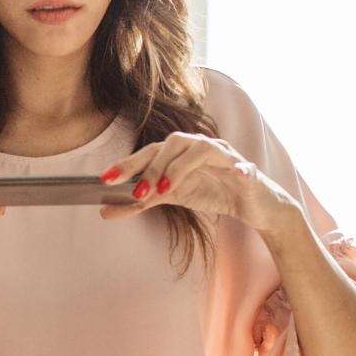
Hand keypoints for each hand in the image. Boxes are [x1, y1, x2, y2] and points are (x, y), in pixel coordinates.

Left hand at [98, 133, 293, 234]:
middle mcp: (200, 146)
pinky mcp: (247, 171)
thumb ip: (140, 202)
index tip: (105, 179)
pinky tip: (236, 176)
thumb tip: (104, 211)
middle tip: (136, 191)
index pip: (151, 150)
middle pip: (172, 144)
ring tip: (165, 189)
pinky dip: (240, 170)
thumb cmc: (211, 192)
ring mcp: (224, 155)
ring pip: (201, 149)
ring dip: (180, 167)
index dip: (129, 163)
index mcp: (180, 151)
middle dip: (151, 166)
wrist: (251, 204)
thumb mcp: (172, 197)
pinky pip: (244, 168)